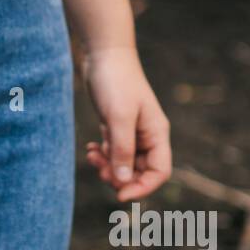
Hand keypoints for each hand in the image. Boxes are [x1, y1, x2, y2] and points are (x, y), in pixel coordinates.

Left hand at [82, 47, 171, 201]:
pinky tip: (90, 148)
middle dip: (120, 177)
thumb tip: (122, 181)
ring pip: (123, 163)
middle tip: (99, 170)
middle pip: (140, 171)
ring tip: (92, 157)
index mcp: (157, 134)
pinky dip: (102, 155)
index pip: (159, 172)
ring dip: (108, 166)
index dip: (142, 187)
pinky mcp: (116, 126)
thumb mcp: (118, 117)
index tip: (119, 194)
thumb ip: (121, 150)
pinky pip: (113, 151)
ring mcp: (132, 132)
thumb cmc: (116, 82)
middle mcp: (147, 135)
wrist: (104, 55)